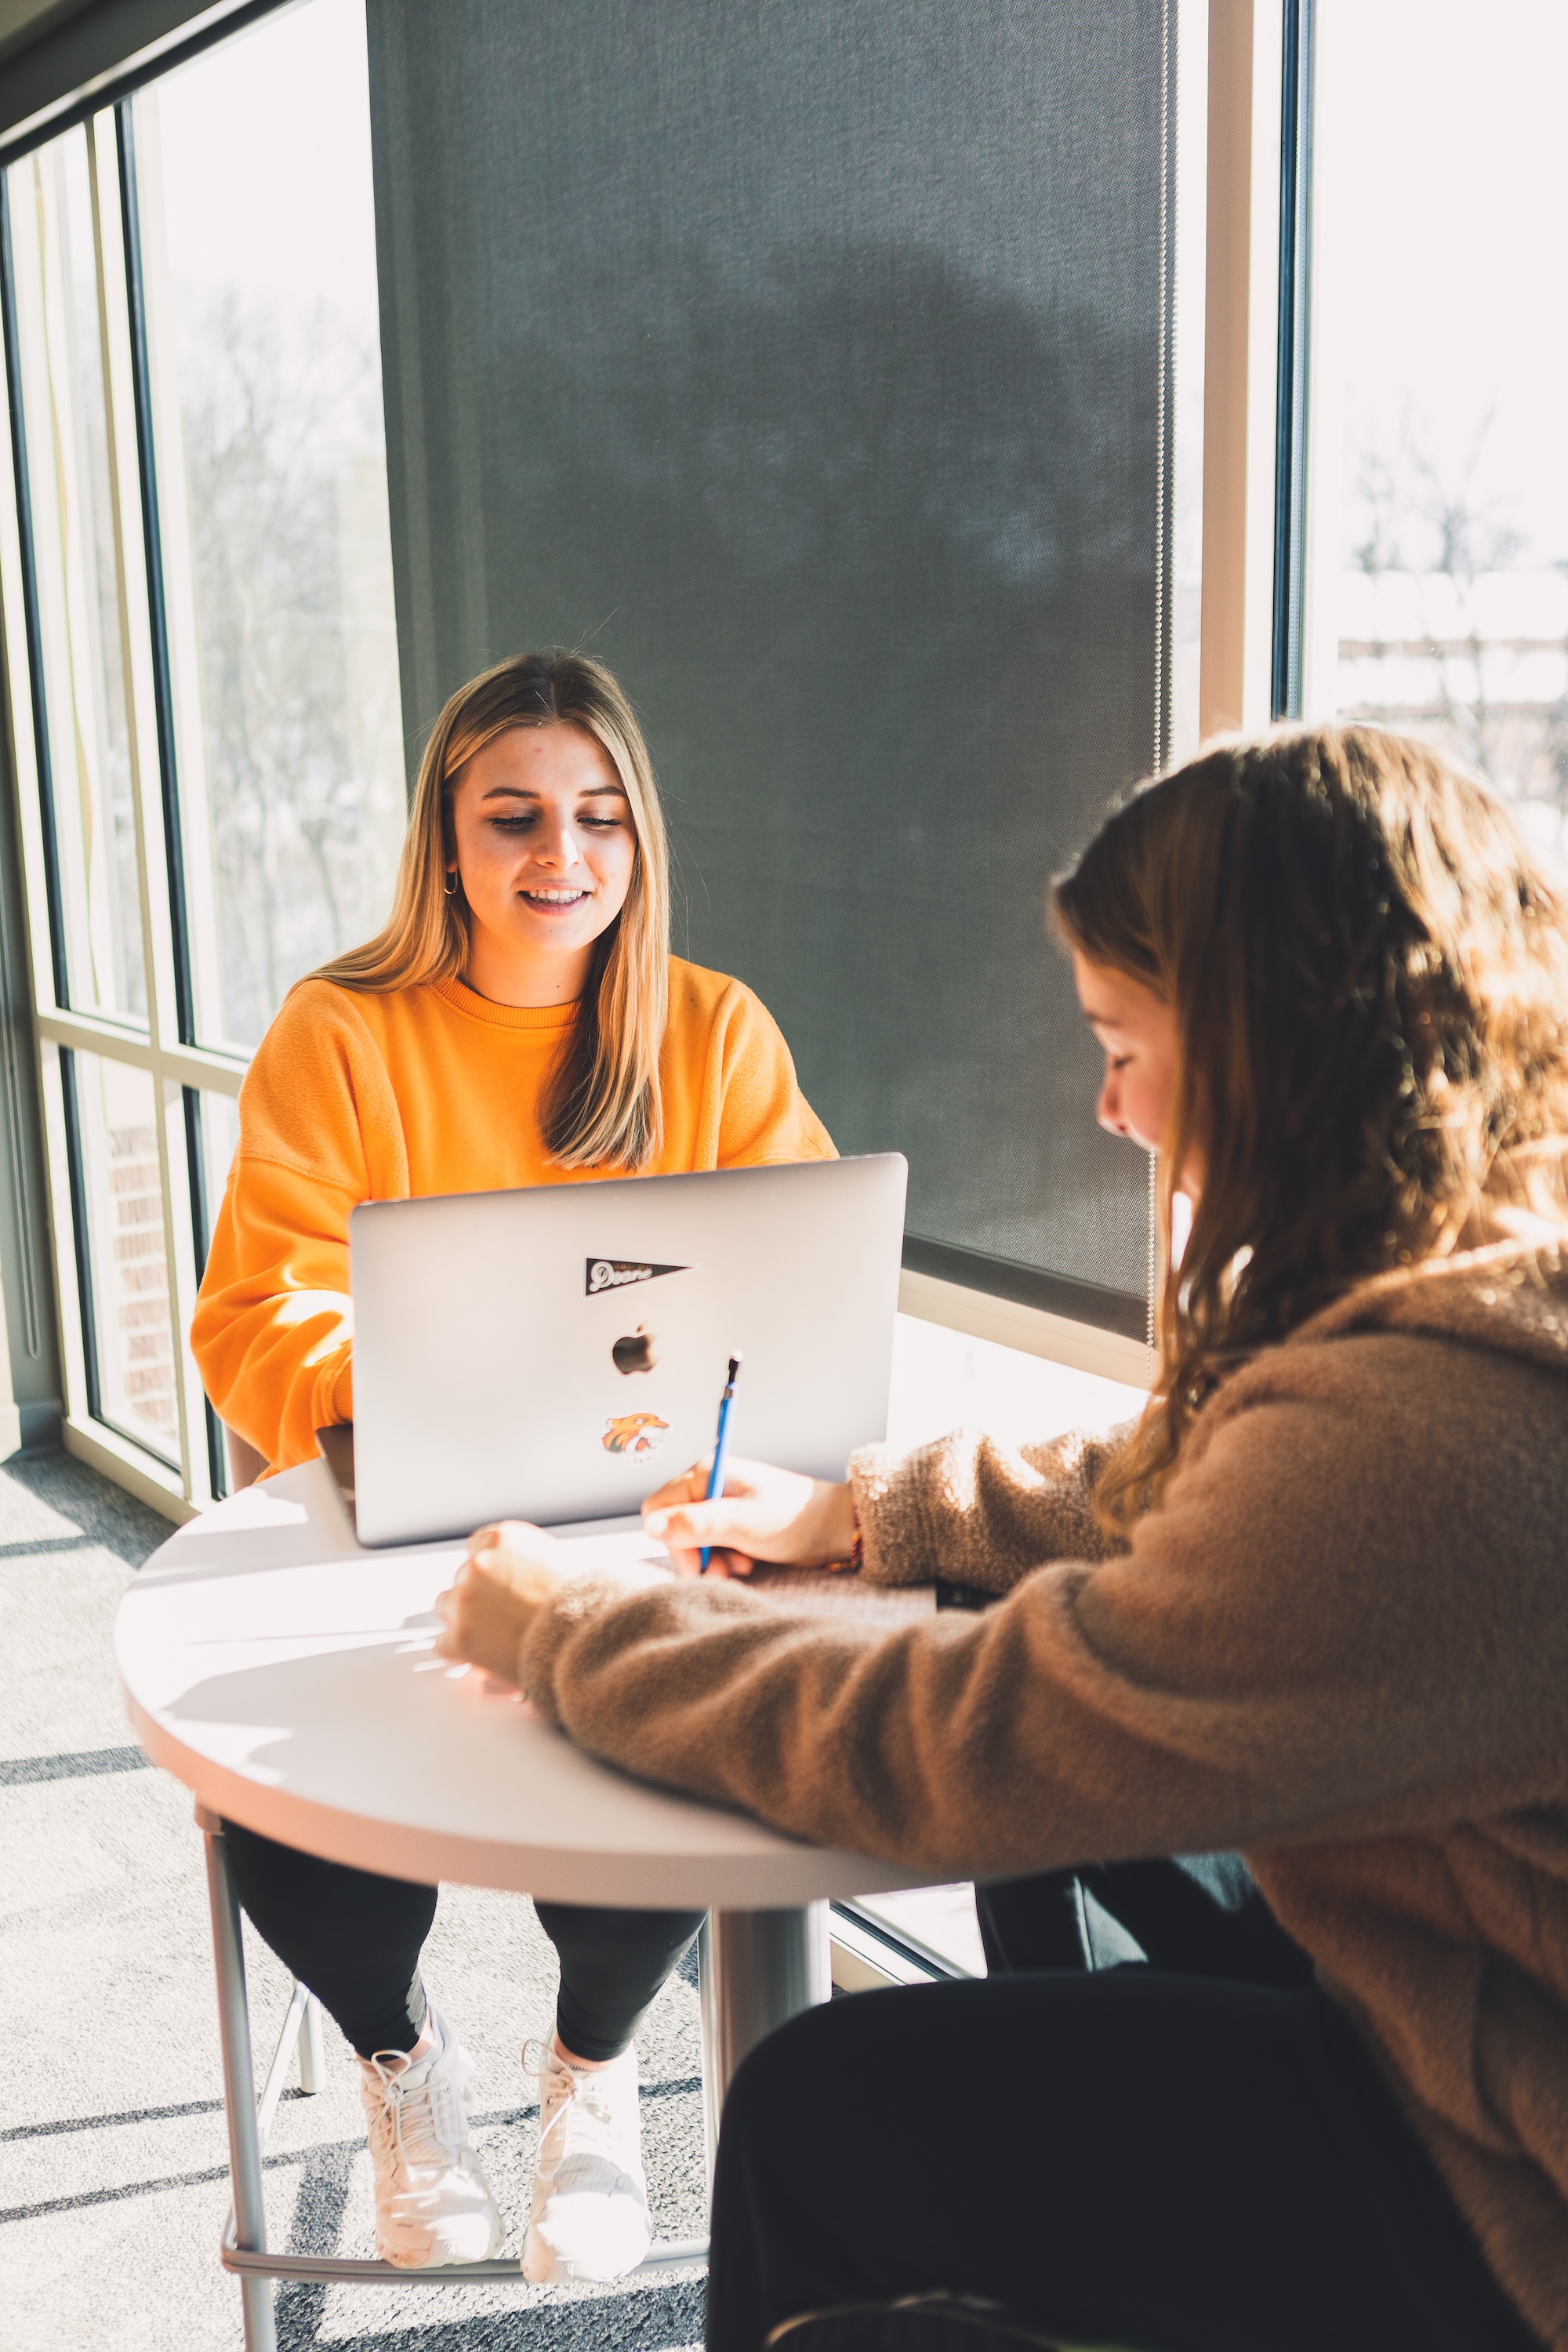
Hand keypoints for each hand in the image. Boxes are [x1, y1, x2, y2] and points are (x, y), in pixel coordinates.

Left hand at [434, 1521, 569, 1680]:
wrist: (586, 1640)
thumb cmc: (583, 1604)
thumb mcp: (558, 1560)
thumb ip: (524, 1558)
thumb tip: (505, 1568)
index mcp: (503, 1538)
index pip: (476, 1548)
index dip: (489, 1573)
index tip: (498, 1587)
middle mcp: (479, 1563)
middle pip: (461, 1579)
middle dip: (477, 1598)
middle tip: (503, 1618)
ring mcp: (466, 1599)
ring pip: (446, 1608)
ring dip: (464, 1621)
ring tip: (495, 1638)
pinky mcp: (460, 1636)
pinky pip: (442, 1645)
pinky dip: (459, 1653)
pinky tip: (482, 1656)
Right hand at [641, 1455, 856, 1577]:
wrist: (837, 1528)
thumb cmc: (794, 1519)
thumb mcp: (742, 1523)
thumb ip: (696, 1524)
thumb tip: (651, 1526)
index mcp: (705, 1473)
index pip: (657, 1508)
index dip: (671, 1540)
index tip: (698, 1562)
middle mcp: (708, 1485)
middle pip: (673, 1528)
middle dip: (696, 1555)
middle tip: (727, 1571)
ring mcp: (721, 1505)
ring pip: (692, 1542)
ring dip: (712, 1561)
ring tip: (743, 1566)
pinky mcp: (733, 1524)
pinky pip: (712, 1547)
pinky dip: (725, 1561)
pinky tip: (747, 1564)